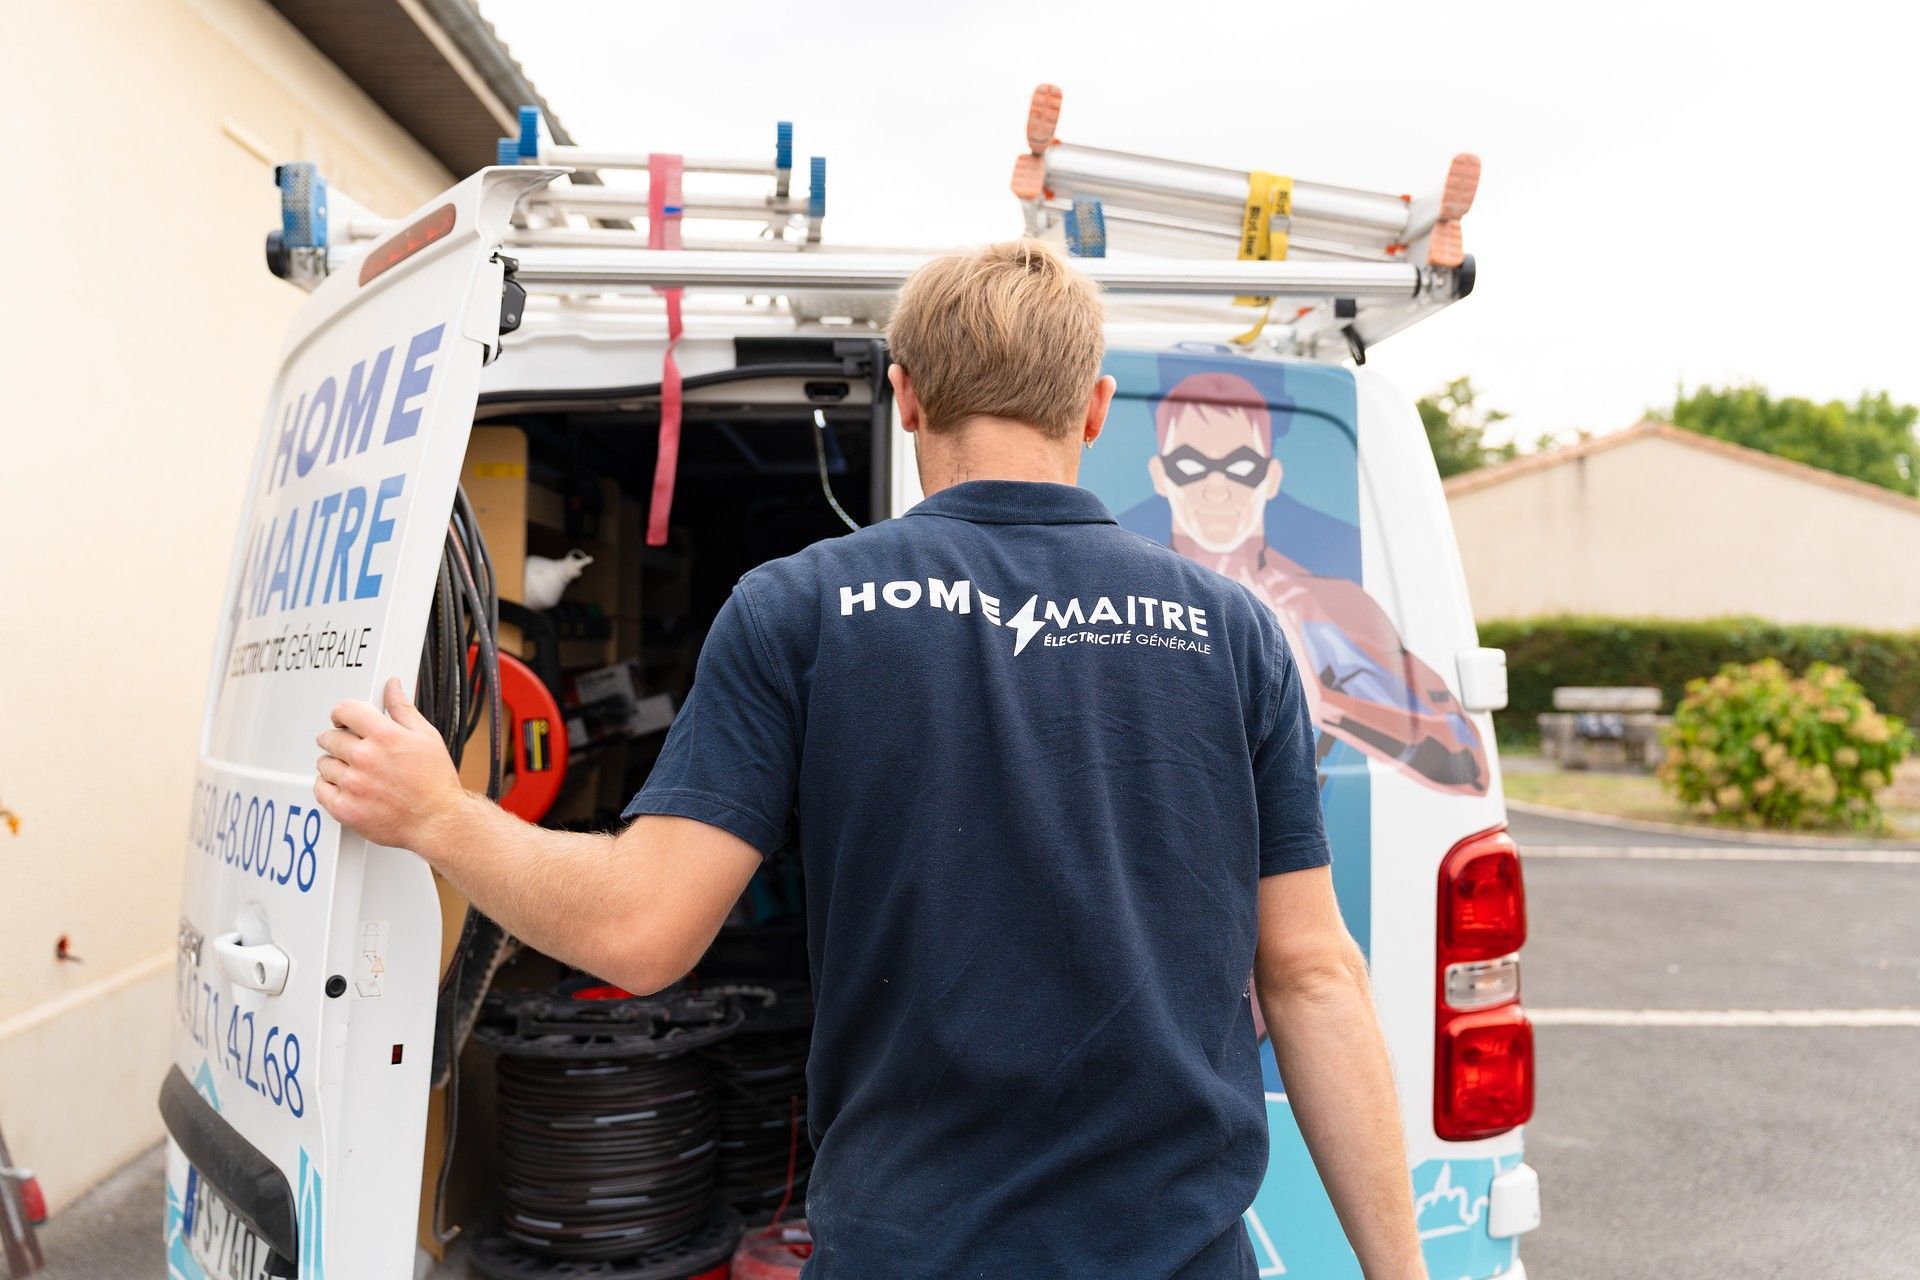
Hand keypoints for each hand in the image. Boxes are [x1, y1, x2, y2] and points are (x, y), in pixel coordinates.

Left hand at [314, 677, 465, 851]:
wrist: (437, 821)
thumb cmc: (435, 782)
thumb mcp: (426, 736)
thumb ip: (403, 708)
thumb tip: (393, 686)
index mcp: (384, 735)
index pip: (345, 710)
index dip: (342, 714)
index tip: (343, 720)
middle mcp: (365, 757)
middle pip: (330, 738)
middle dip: (337, 739)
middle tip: (350, 748)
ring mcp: (352, 784)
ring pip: (324, 764)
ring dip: (334, 764)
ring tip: (352, 771)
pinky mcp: (345, 808)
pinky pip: (320, 789)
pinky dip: (328, 786)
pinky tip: (345, 787)